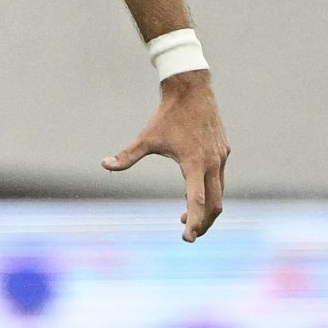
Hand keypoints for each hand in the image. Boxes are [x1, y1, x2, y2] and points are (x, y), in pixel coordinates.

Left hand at [103, 70, 228, 240]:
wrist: (192, 90)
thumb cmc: (167, 115)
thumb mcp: (146, 138)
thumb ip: (127, 156)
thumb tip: (104, 165)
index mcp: (195, 163)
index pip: (198, 201)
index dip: (194, 223)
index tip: (186, 238)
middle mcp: (213, 163)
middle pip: (215, 205)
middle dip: (204, 223)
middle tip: (188, 234)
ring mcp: (221, 158)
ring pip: (219, 194)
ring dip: (207, 209)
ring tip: (187, 217)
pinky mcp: (224, 152)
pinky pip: (220, 179)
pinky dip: (210, 193)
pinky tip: (195, 193)